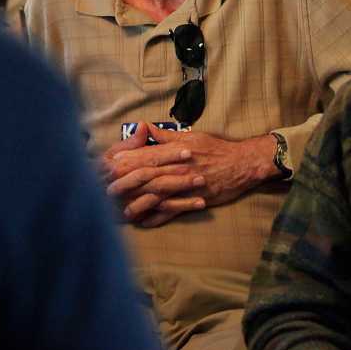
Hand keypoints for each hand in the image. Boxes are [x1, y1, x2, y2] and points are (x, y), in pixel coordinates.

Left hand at [103, 125, 274, 227]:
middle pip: (149, 177)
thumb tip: (144, 126)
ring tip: (123, 211)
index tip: (109, 165)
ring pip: (159, 196)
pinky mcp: (195, 200)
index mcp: (176, 151)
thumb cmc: (217, 148)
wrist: (242, 164)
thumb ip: (166, 136)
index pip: (147, 156)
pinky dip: (158, 217)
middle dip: (127, 184)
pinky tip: (145, 222)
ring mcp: (187, 186)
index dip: (127, 161)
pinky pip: (173, 211)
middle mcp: (180, 169)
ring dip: (140, 204)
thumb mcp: (192, 136)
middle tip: (107, 190)